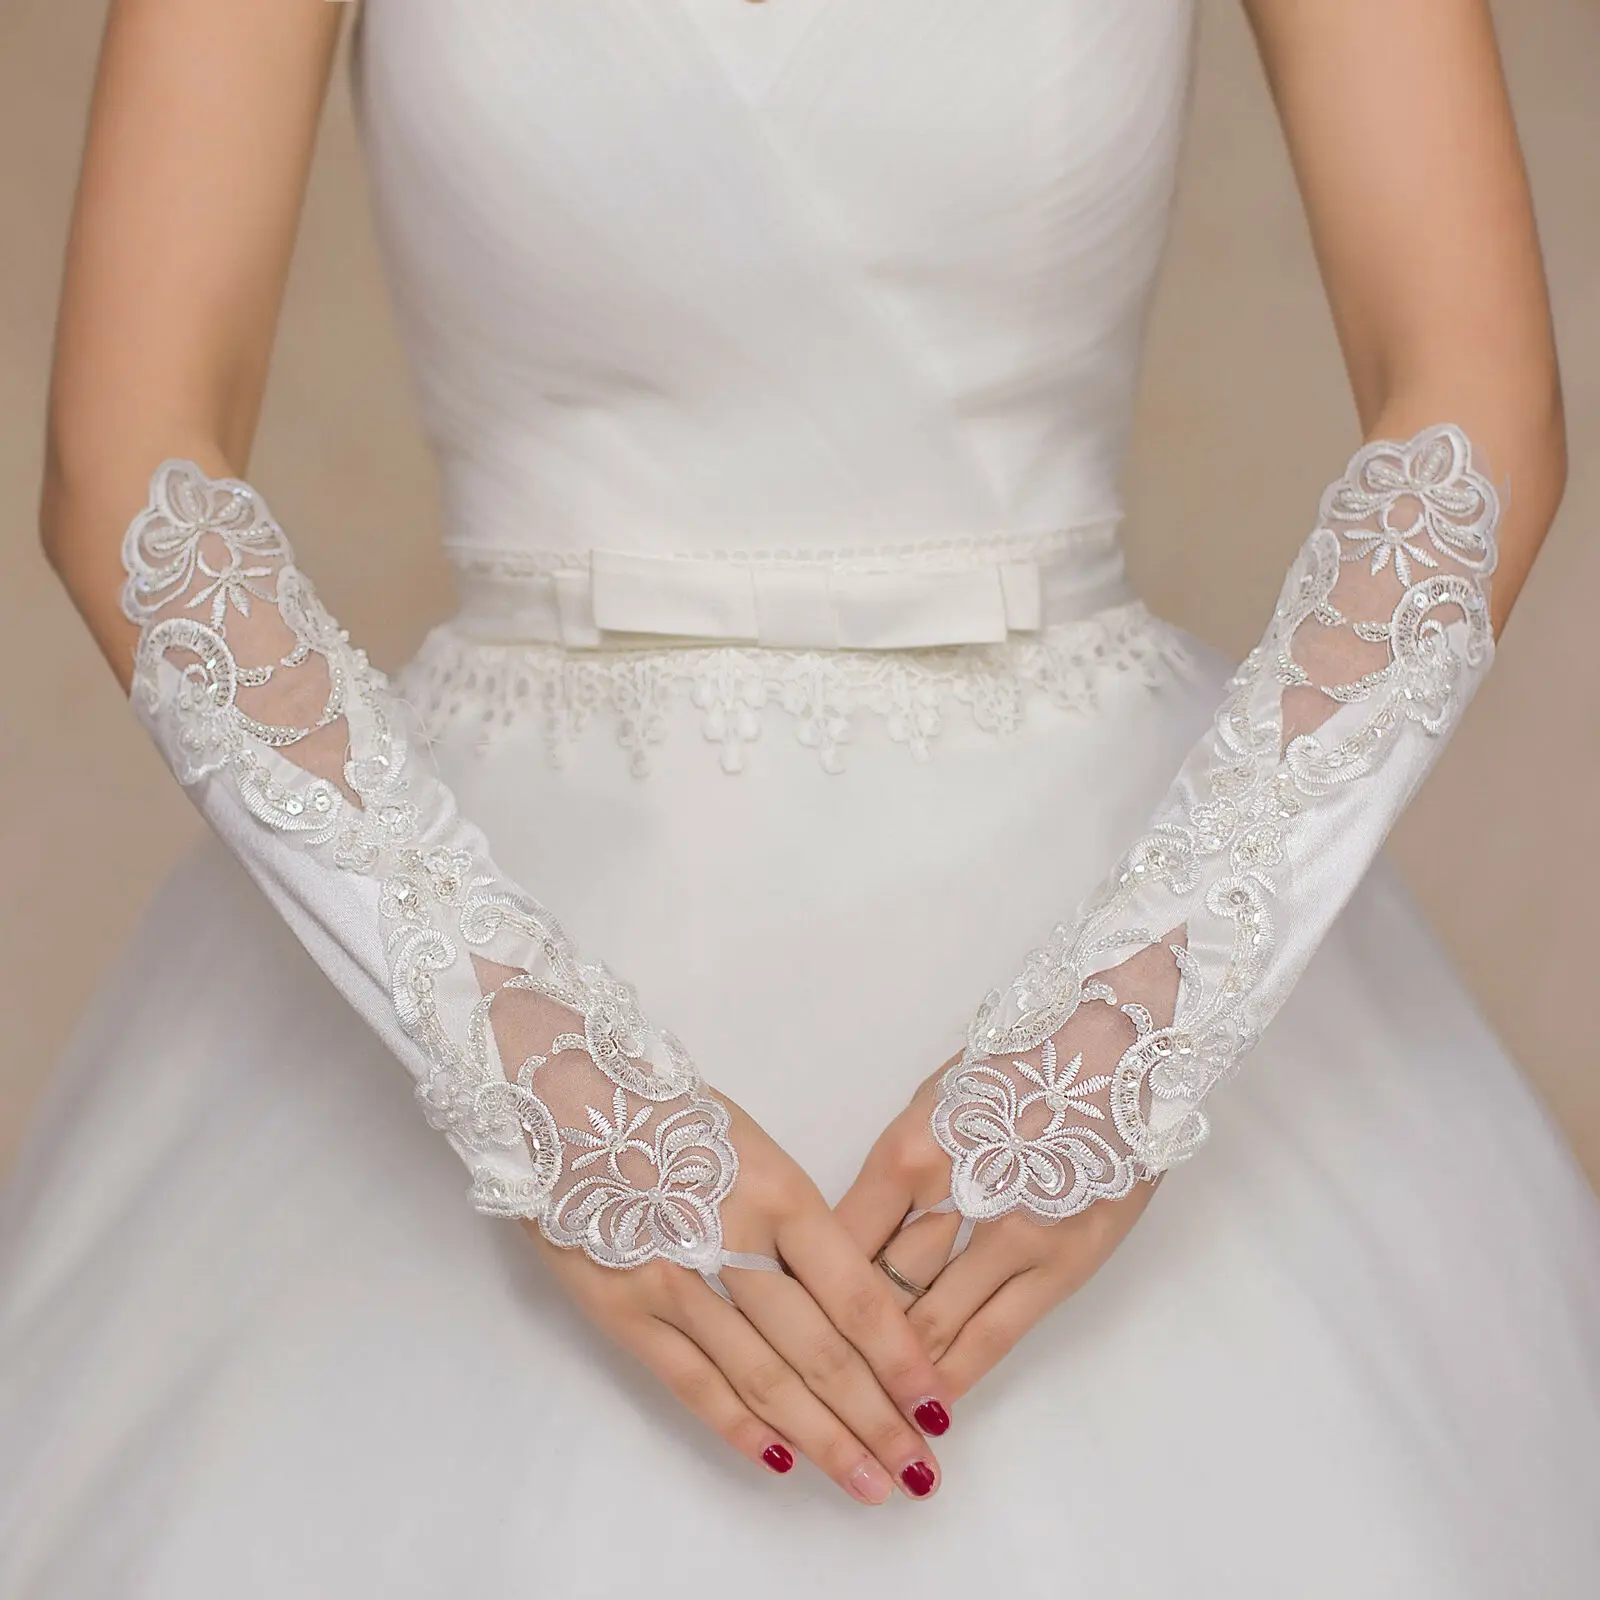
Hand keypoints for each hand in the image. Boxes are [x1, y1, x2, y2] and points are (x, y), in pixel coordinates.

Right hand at [529, 1096, 949, 1502]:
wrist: (559, 1094)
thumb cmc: (667, 1110)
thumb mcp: (754, 1145)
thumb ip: (797, 1220)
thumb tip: (848, 1298)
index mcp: (779, 1192)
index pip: (855, 1295)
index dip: (900, 1359)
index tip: (936, 1403)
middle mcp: (734, 1243)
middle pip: (819, 1350)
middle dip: (876, 1419)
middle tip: (919, 1473)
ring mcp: (675, 1283)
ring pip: (763, 1379)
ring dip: (822, 1440)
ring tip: (869, 1485)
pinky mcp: (622, 1310)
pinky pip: (691, 1382)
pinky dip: (739, 1427)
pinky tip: (781, 1462)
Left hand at [835, 1065, 1156, 1397]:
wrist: (1118, 1044)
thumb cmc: (1018, 1061)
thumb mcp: (932, 1101)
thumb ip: (893, 1173)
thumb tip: (852, 1238)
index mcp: (908, 1152)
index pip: (838, 1243)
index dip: (804, 1294)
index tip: (785, 1331)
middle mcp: (951, 1200)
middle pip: (875, 1292)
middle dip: (839, 1349)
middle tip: (809, 1396)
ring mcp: (1011, 1237)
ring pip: (929, 1325)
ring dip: (892, 1376)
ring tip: (859, 1420)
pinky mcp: (1061, 1264)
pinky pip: (994, 1337)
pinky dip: (954, 1375)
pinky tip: (928, 1407)